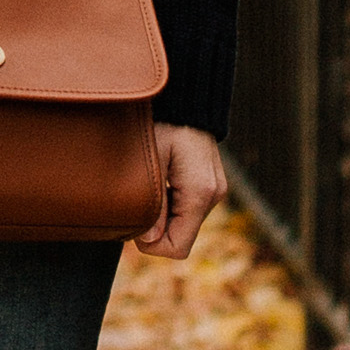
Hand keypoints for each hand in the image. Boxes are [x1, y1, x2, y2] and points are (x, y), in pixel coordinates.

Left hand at [135, 122, 226, 260]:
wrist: (187, 101)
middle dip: (156, 230)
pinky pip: (188, 210)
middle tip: (138, 201)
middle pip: (180, 238)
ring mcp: (215, 191)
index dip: (152, 245)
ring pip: (184, 225)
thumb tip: (148, 239)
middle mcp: (213, 196)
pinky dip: (170, 206)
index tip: (135, 222)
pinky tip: (161, 184)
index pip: (177, 247)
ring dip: (163, 216)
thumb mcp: (151, 161)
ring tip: (150, 187)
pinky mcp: (210, 186)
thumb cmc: (163, 124)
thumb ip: (152, 203)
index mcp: (200, 193)